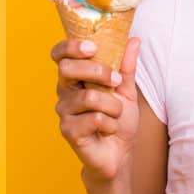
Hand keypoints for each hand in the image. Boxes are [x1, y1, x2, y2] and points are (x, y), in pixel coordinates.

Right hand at [51, 38, 140, 181]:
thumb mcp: (127, 90)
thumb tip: (133, 40)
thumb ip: (126, 66)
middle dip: (98, 72)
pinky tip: (108, 129)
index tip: (93, 48)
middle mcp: (64, 91)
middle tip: (116, 81)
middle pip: (67, 69)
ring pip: (88, 97)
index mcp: (74, 77)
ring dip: (112, 106)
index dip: (71, 46)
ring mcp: (64, 112)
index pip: (60, 54)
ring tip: (115, 114)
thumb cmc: (118, 119)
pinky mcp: (68, 131)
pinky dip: (110, 123)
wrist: (120, 154)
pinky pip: (94, 118)